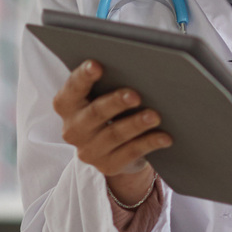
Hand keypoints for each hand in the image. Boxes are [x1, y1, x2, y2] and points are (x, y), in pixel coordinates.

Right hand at [51, 59, 170, 204]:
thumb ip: (109, 80)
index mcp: (67, 105)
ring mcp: (89, 151)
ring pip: (115, 134)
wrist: (113, 147)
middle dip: (115, 102)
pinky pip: (131, 152)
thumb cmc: (109, 108)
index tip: (96, 65)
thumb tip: (137, 66)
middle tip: (135, 95)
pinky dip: (149, 143)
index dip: (83, 76)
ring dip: (136, 124)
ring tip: (155, 116)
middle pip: (95, 113)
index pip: (73, 88)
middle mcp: (73, 129)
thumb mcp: (102, 95)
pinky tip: (165, 137)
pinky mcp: (108, 165)